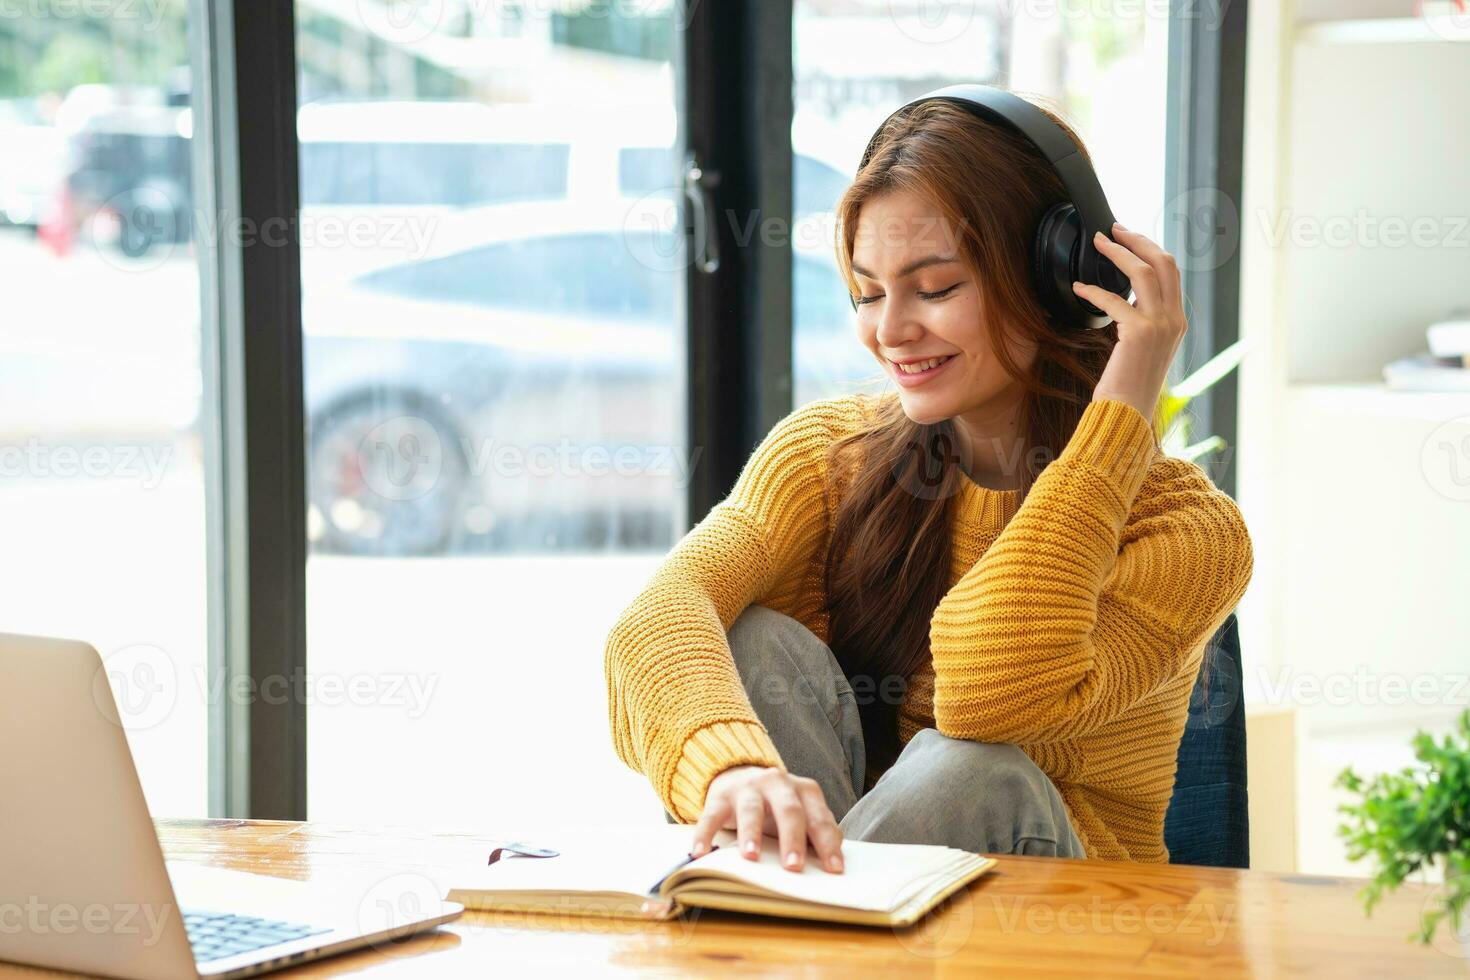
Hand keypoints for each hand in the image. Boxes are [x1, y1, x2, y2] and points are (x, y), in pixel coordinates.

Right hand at [689, 764, 844, 873]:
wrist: (739, 774)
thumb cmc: (776, 805)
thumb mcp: (801, 813)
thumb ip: (817, 831)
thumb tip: (834, 860)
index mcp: (804, 790)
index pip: (819, 818)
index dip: (827, 843)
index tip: (834, 869)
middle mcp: (778, 783)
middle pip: (789, 810)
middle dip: (793, 839)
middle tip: (794, 867)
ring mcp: (748, 788)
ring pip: (751, 810)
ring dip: (751, 833)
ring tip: (751, 856)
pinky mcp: (720, 796)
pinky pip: (711, 815)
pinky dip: (705, 833)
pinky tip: (700, 852)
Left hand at [1071, 221, 1187, 425]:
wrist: (1127, 413)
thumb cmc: (1127, 385)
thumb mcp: (1143, 348)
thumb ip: (1142, 322)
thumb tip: (1125, 299)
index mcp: (1177, 322)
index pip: (1171, 272)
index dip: (1150, 249)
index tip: (1129, 238)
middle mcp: (1174, 320)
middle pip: (1163, 262)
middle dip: (1138, 240)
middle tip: (1114, 228)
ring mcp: (1160, 326)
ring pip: (1144, 272)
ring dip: (1119, 252)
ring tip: (1098, 242)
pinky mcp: (1138, 334)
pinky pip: (1114, 300)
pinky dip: (1093, 291)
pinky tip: (1078, 288)